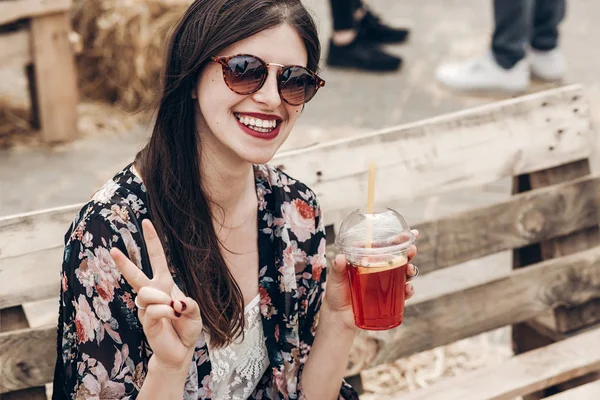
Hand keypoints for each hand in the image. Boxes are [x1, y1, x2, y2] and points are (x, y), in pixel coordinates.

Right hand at [110, 219, 202, 370]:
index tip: (147, 222)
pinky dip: (168, 312)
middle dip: (124, 263)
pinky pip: (155, 310)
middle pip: (136, 275)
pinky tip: (173, 317)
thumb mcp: (195, 312)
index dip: (152, 241)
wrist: (180, 351)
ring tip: (174, 310)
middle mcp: (153, 293)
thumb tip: (175, 302)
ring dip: (163, 299)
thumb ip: (189, 304)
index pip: (157, 259)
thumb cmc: (186, 328)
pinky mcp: (146, 321)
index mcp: (165, 284)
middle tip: (113, 250)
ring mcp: (147, 308)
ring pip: (147, 293)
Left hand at [325, 229, 419, 330]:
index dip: (396, 239)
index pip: (383, 246)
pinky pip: (402, 293)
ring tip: (410, 270)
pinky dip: (408, 290)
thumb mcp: (335, 279)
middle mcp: (378, 269)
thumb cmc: (336, 294)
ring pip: (403, 273)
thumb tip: (340, 258)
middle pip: (397, 258)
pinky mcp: (387, 298)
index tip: (408, 234)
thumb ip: (337, 268)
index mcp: (367, 260)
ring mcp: (384, 284)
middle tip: (412, 250)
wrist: (339, 318)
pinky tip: (408, 289)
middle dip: (408, 252)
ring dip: (410, 270)